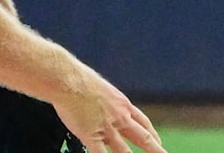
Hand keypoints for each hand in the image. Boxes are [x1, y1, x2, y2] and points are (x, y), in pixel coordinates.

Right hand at [52, 69, 166, 152]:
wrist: (66, 79)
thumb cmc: (77, 78)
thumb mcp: (100, 86)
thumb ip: (103, 97)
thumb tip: (98, 99)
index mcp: (121, 103)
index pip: (143, 122)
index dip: (152, 134)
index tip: (158, 141)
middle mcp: (118, 117)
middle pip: (142, 138)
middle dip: (155, 150)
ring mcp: (106, 128)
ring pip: (124, 152)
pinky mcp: (91, 135)